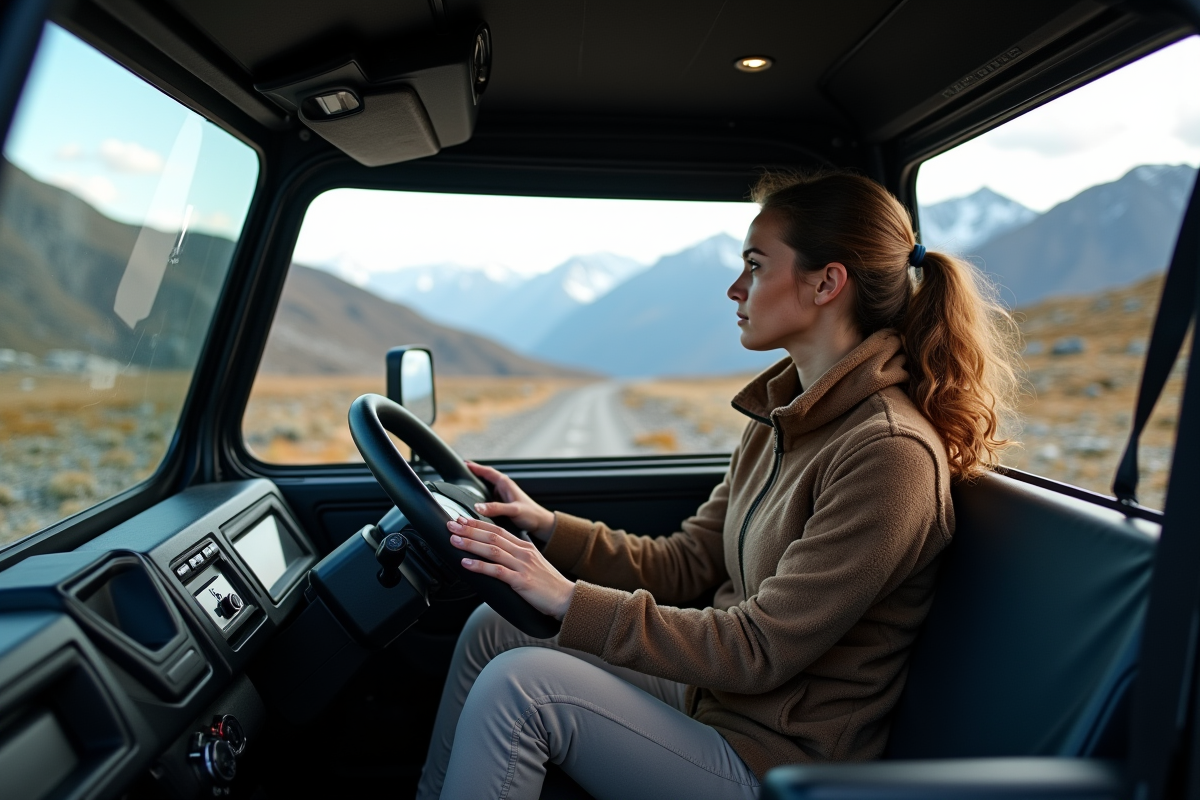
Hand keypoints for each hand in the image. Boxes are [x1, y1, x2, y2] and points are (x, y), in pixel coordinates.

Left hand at [448, 516, 575, 618]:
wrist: (566, 598)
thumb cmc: (548, 584)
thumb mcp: (533, 564)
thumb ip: (516, 557)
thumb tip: (496, 555)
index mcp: (525, 547)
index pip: (498, 530)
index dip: (478, 524)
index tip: (462, 519)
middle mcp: (523, 552)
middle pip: (492, 536)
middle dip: (469, 529)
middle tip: (451, 524)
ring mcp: (522, 566)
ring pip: (492, 550)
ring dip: (471, 544)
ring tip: (454, 540)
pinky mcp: (521, 581)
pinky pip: (497, 571)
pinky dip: (480, 566)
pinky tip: (466, 563)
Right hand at [466, 461, 556, 540]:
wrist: (541, 524)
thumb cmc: (531, 515)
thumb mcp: (513, 511)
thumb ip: (496, 508)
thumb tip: (477, 507)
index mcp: (506, 484)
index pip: (487, 471)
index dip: (475, 467)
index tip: (463, 463)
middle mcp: (503, 487)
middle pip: (485, 477)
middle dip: (473, 473)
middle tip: (459, 472)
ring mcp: (502, 495)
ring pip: (485, 487)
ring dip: (475, 485)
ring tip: (462, 485)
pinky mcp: (501, 504)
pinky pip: (487, 496)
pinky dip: (479, 496)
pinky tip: (472, 500)